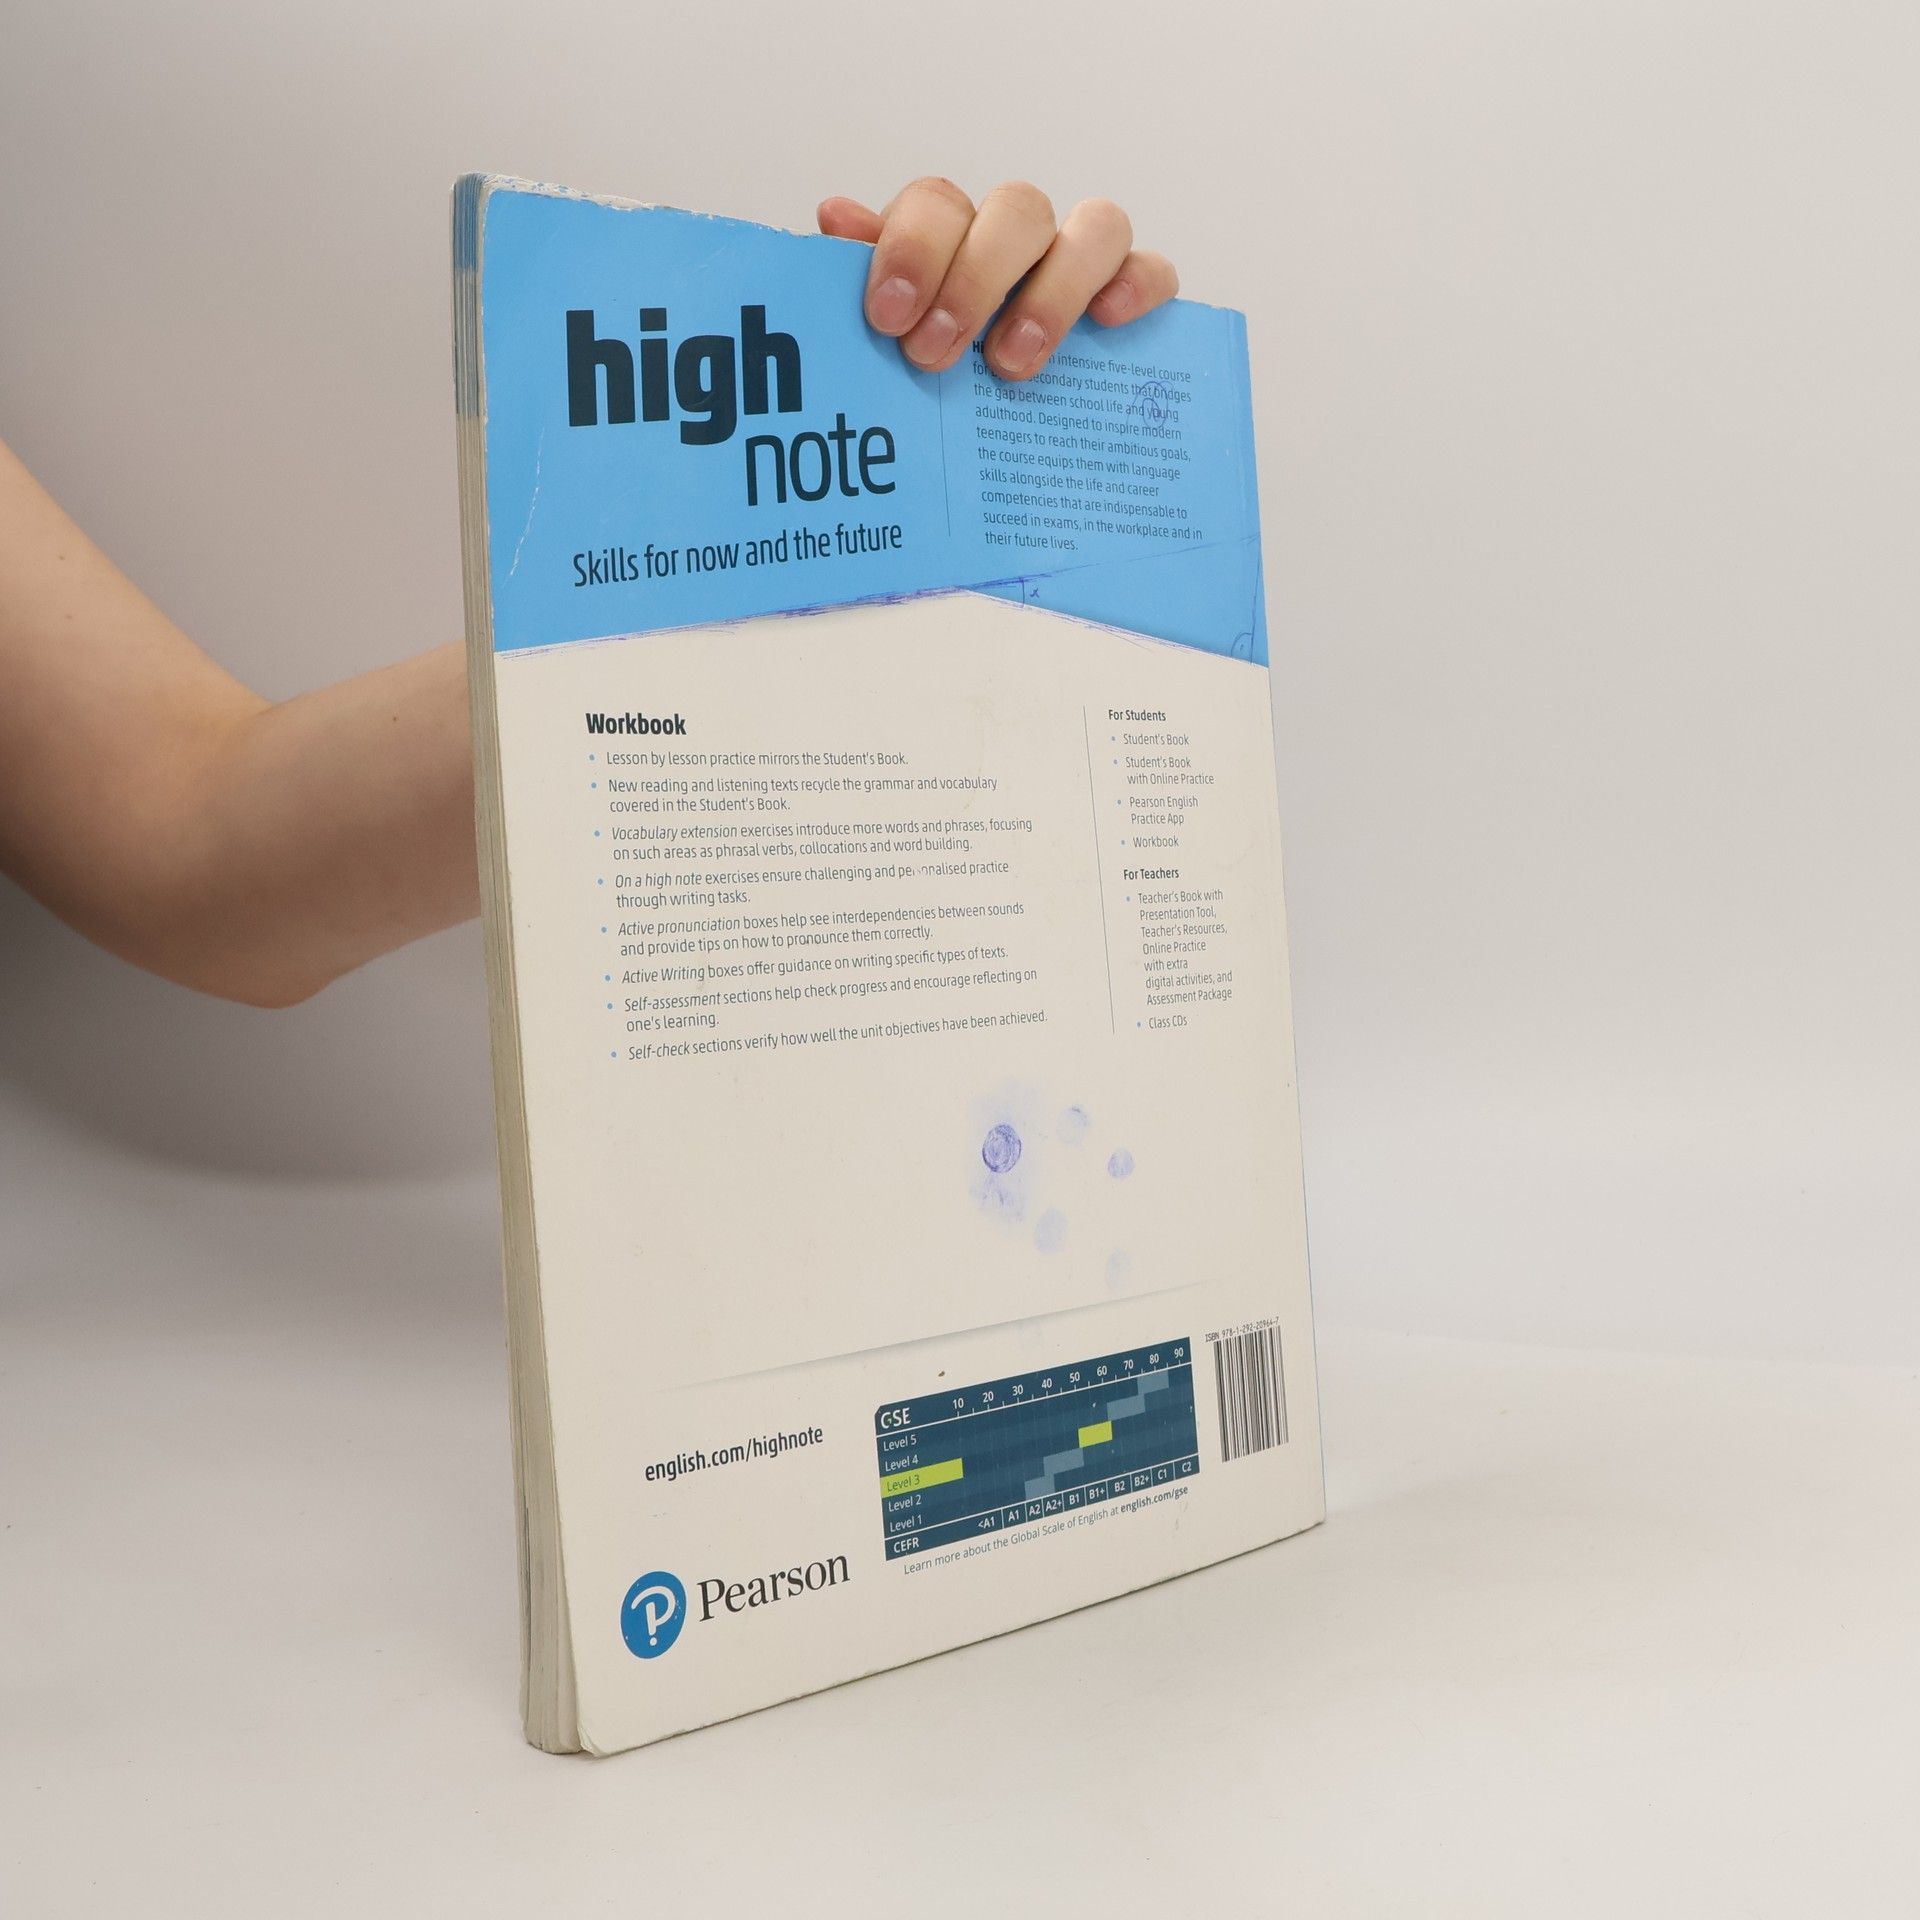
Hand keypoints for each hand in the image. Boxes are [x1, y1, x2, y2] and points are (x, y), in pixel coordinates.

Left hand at [817, 179, 1176, 382]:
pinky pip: (1153, 269)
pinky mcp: (1134, 294)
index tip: (888, 317)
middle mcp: (1019, 235)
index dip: (913, 249)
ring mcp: (1081, 260)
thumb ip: (866, 278)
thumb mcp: (895, 331)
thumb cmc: (937, 367)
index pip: (938, 203)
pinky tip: (1109, 320)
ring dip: (1053, 291)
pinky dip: (1138, 284)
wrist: (992, 433)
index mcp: (954, 235)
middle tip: (935, 354)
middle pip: (1017, 209)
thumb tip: (836, 217)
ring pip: (1094, 227)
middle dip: (975, 281)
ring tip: (1012, 362)